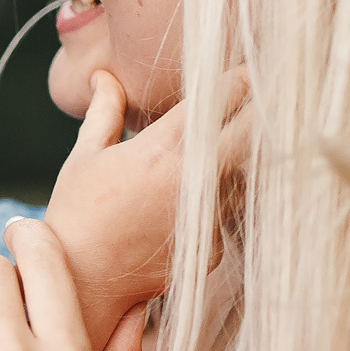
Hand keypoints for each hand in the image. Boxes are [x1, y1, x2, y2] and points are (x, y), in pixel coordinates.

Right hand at [44, 69, 250, 350]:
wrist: (81, 283)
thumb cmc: (76, 215)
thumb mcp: (84, 156)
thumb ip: (103, 111)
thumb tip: (103, 75)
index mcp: (160, 149)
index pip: (218, 100)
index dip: (241, 77)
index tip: (252, 66)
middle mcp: (191, 181)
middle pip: (252, 132)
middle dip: (264, 109)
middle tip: (273, 93)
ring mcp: (206, 217)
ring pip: (245, 175)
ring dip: (242, 159)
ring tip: (241, 146)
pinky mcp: (213, 248)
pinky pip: (227, 214)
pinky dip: (218, 204)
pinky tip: (192, 206)